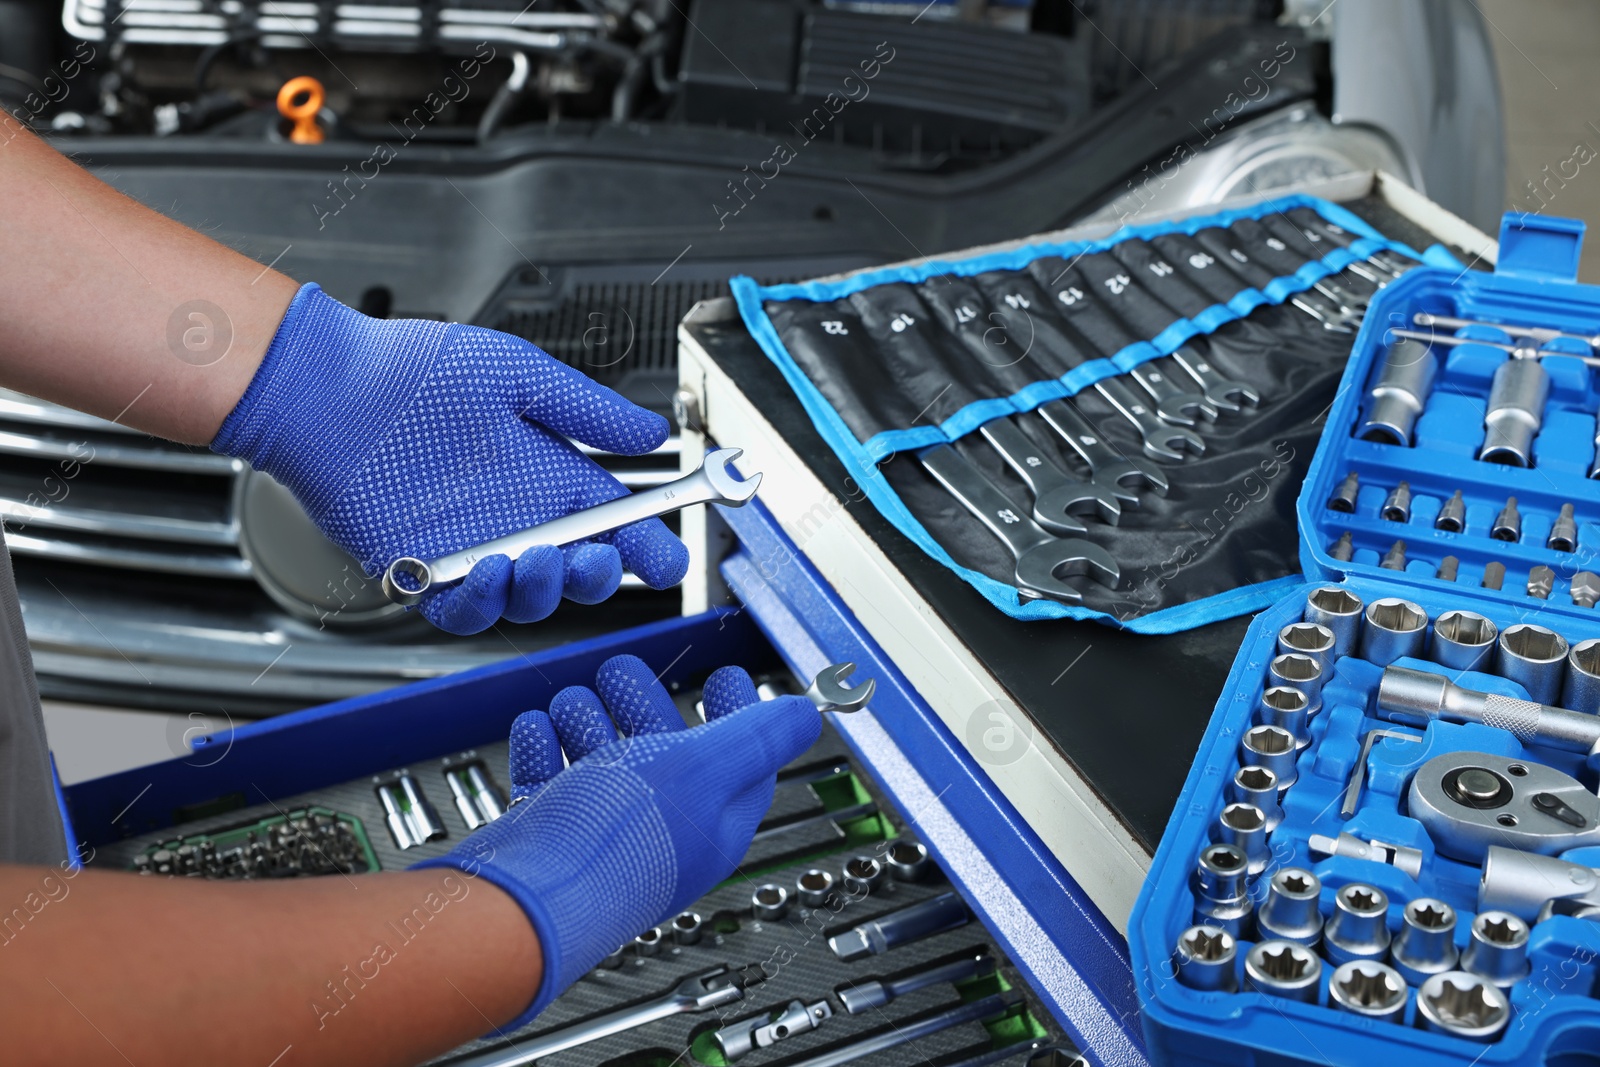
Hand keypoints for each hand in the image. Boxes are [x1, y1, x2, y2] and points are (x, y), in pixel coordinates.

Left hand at [212, 284, 688, 633]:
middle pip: (581, 573)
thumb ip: (586, 409)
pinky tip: (489, 569)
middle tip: (602, 557)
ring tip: (543, 557)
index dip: (646, 546)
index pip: (615, 524)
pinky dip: (485, 602)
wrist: (329, 388)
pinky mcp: (424, 572)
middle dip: (602, 575)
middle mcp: (518, 518)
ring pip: (530, 599)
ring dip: (547, 589)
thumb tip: (651, 431)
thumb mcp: (518, 373)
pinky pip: (465, 610)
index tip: (667, 555)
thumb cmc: (412, 371)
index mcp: (550, 475)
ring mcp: (472, 550)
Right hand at [415, 654, 820, 1026]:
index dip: (737, 713)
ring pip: (599, 762)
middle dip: (642, 703)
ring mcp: (601, 835)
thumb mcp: (708, 769)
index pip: (740, 763)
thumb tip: (806, 717)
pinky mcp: (548, 838)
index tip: (723, 676)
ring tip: (573, 701)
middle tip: (622, 672)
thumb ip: (759, 738)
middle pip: (662, 754)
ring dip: (585, 720)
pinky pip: (547, 783)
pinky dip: (541, 748)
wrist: (530, 899)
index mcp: (712, 821)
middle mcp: (659, 831)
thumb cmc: (620, 842)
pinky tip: (537, 729)